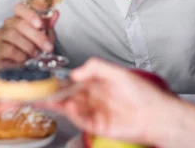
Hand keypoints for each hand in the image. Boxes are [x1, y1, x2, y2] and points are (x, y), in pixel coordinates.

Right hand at [0, 4, 57, 67]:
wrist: (11, 63)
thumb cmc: (28, 47)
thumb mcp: (41, 36)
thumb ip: (47, 25)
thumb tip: (56, 13)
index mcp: (19, 17)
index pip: (20, 8)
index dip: (30, 15)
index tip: (41, 25)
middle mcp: (7, 24)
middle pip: (20, 24)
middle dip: (36, 36)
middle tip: (48, 47)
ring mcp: (0, 36)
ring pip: (13, 36)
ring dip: (28, 47)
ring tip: (36, 55)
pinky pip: (8, 50)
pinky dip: (20, 56)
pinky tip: (25, 60)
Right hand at [39, 58, 180, 146]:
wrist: (158, 115)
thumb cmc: (143, 93)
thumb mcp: (117, 72)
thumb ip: (95, 67)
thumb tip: (74, 72)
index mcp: (96, 84)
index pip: (71, 82)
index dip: (57, 82)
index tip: (45, 81)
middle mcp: (93, 98)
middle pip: (67, 96)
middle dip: (51, 95)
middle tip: (35, 93)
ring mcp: (95, 112)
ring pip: (71, 108)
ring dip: (58, 104)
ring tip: (47, 99)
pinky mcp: (98, 126)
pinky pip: (80, 119)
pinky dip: (72, 114)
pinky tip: (67, 107)